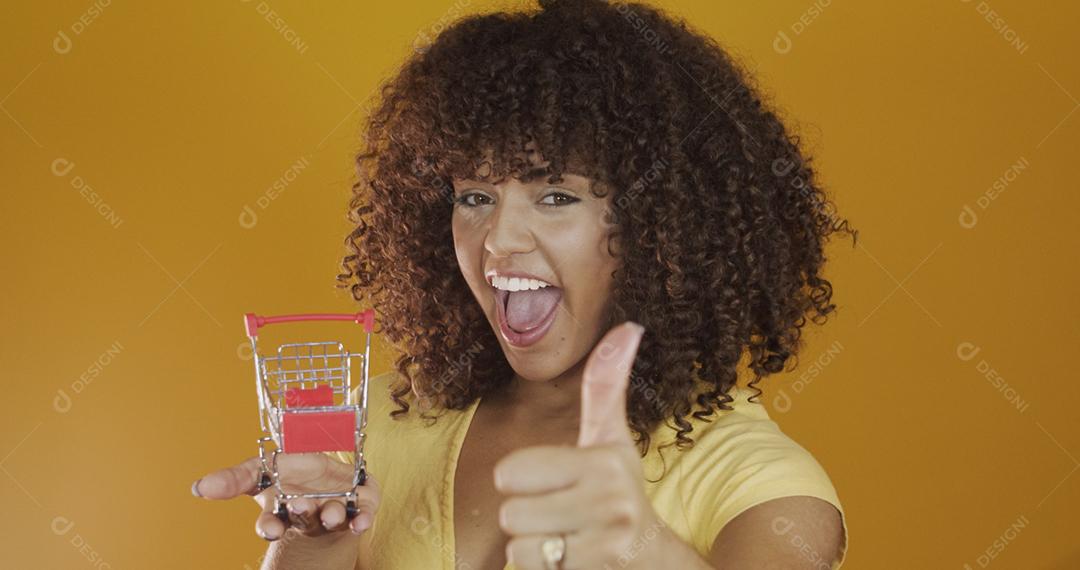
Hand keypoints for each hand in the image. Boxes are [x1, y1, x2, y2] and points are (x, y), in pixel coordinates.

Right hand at [192, 454, 380, 540]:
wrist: (331, 484)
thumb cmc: (292, 477)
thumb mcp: (261, 472)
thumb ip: (234, 479)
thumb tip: (199, 487)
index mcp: (282, 509)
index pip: (272, 523)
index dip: (270, 527)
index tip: (271, 530)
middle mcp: (308, 514)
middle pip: (302, 518)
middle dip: (300, 514)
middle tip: (297, 506)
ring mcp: (335, 509)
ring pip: (332, 516)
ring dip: (331, 515)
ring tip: (331, 514)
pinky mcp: (362, 503)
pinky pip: (364, 512)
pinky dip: (363, 518)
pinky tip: (362, 522)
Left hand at [494, 322, 665, 568]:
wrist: (650, 556)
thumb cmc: (617, 490)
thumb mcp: (610, 438)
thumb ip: (606, 385)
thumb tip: (628, 326)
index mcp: (603, 459)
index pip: (511, 471)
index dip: (522, 479)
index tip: (554, 481)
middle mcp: (609, 500)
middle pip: (510, 513)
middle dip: (526, 517)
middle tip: (559, 514)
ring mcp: (604, 542)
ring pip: (517, 546)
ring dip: (532, 547)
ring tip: (565, 537)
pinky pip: (526, 568)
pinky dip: (539, 569)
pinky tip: (569, 560)